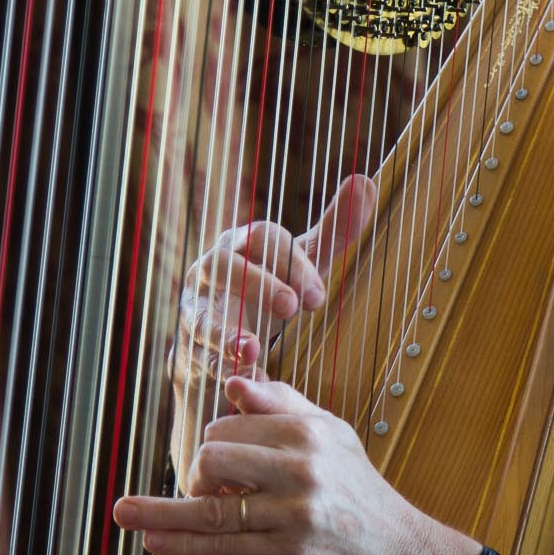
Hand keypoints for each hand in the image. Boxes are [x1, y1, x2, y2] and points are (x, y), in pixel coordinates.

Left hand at [115, 376, 427, 554]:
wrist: (396, 548)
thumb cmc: (356, 486)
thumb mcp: (331, 433)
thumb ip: (283, 403)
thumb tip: (234, 382)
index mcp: (306, 431)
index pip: (229, 425)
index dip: (211, 442)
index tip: (216, 463)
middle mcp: (300, 468)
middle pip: (214, 458)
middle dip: (196, 472)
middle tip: (203, 488)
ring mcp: (294, 513)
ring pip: (212, 508)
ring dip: (160, 511)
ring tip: (122, 512)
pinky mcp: (288, 554)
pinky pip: (222, 547)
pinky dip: (181, 543)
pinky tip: (152, 539)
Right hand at [170, 173, 375, 385]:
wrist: (224, 334)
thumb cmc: (268, 287)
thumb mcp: (302, 262)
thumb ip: (334, 229)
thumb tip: (364, 180)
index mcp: (240, 244)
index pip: (262, 237)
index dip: (292, 263)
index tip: (319, 297)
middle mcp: (210, 271)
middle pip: (223, 265)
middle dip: (257, 283)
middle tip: (291, 307)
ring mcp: (195, 309)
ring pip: (201, 314)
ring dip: (226, 332)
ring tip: (253, 348)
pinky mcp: (190, 346)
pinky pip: (198, 354)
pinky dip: (219, 364)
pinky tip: (243, 374)